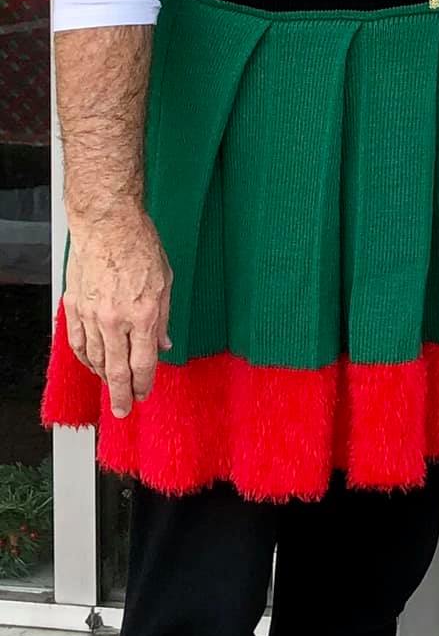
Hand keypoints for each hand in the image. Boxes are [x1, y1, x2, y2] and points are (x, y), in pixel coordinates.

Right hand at [63, 209, 171, 418]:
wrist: (108, 225)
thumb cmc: (140, 246)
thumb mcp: (166, 282)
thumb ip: (164, 318)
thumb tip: (164, 344)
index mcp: (144, 314)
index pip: (143, 363)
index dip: (145, 383)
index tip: (144, 393)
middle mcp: (116, 320)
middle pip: (116, 370)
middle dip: (121, 395)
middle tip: (123, 411)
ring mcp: (92, 315)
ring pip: (95, 359)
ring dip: (103, 376)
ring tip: (111, 386)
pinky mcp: (74, 307)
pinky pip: (77, 342)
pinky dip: (84, 358)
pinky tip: (91, 364)